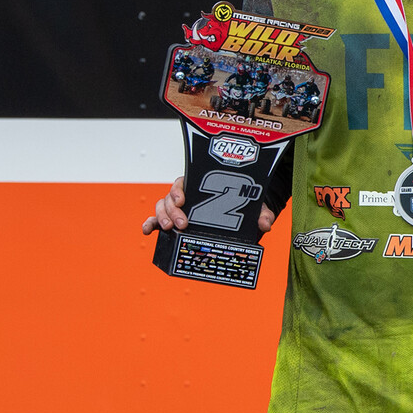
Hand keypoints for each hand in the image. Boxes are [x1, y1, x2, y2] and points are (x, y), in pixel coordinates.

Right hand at [141, 173, 275, 235]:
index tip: (182, 200)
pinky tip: (148, 231)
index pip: (184, 182)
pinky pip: (157, 221)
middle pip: (170, 197)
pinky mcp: (175, 222)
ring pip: (162, 208)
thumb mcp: (256, 209)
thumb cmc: (246, 209)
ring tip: (170, 229)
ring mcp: (180, 209)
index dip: (179, 190)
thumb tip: (265, 224)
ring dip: (162, 217)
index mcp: (202, 187)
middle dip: (172, 210)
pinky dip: (150, 224)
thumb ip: (262, 214)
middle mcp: (188, 196)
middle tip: (182, 224)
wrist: (244, 220)